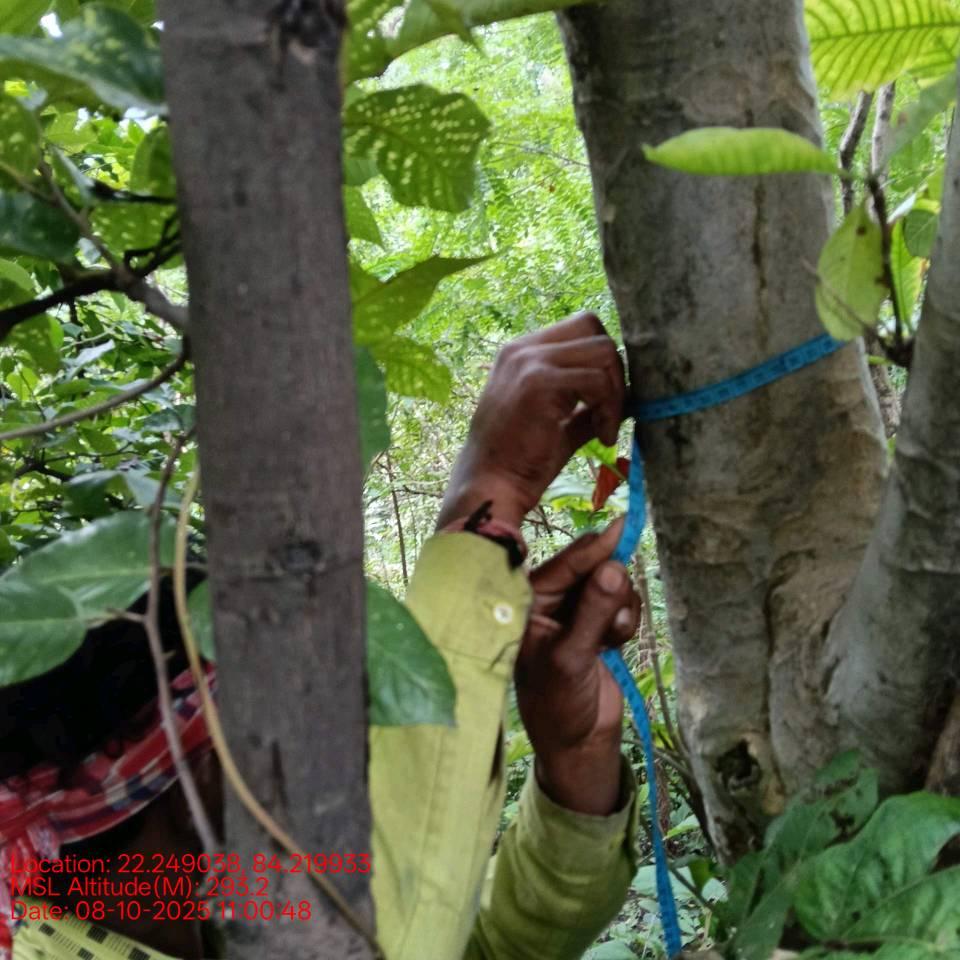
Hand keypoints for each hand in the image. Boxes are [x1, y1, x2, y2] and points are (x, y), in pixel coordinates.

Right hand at [437, 313, 624, 528]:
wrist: (491, 487)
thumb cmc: (520, 462)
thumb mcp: (559, 423)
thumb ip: (586, 404)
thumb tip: (627, 396)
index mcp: (522, 353)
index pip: (580, 328)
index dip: (603, 361)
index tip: (606, 402)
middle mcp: (522, 349)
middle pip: (592, 325)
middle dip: (614, 369)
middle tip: (611, 413)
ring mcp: (529, 361)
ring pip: (602, 350)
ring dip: (616, 392)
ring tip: (604, 429)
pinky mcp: (538, 382)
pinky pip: (598, 380)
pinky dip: (610, 409)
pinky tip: (601, 438)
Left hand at [515, 520, 640, 814]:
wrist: (578, 745)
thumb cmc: (560, 705)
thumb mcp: (573, 658)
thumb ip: (594, 612)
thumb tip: (613, 568)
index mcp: (528, 604)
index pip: (566, 564)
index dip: (595, 546)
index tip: (624, 526)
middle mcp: (549, 603)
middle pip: (593, 569)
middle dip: (611, 588)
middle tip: (618, 619)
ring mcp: (574, 614)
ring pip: (611, 585)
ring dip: (621, 608)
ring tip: (614, 640)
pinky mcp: (595, 627)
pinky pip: (621, 604)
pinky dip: (625, 619)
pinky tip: (617, 644)